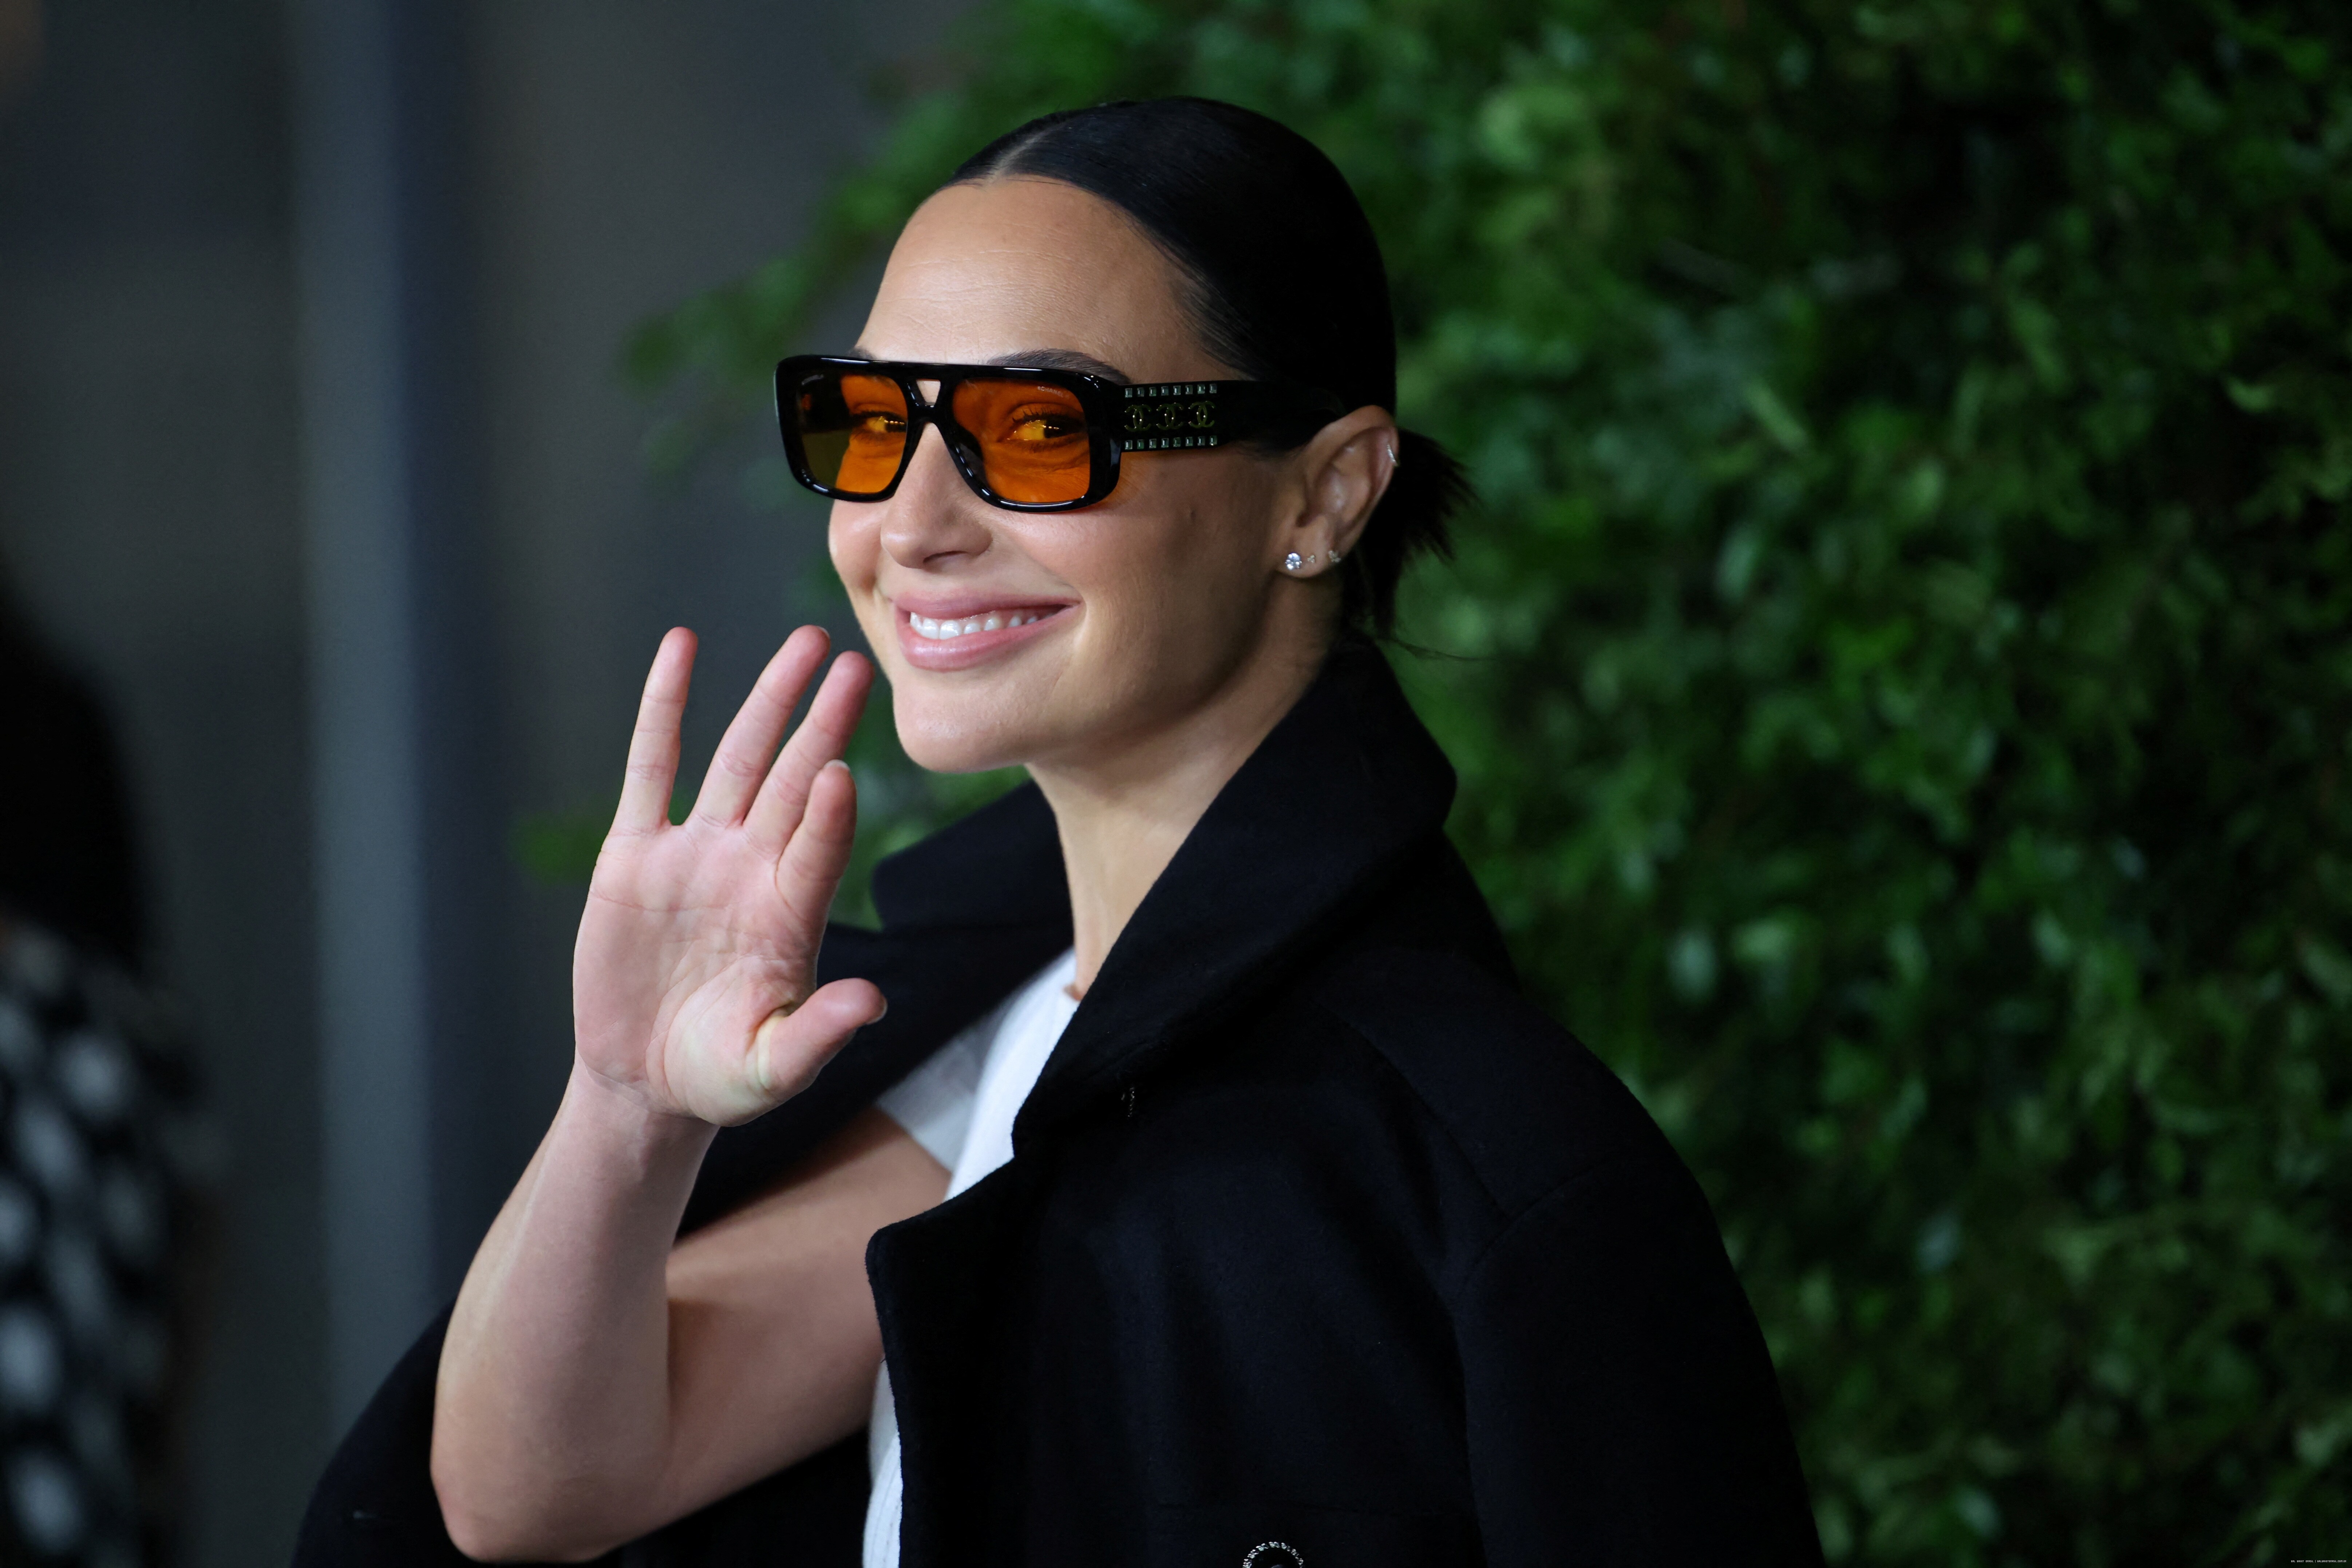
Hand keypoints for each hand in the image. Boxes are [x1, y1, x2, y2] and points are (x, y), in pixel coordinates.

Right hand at [572, 626, 884, 1125]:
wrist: (648, 1082)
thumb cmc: (721, 1077)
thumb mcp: (773, 1069)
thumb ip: (818, 1034)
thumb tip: (872, 1003)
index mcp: (791, 915)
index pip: (819, 849)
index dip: (830, 812)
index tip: (842, 769)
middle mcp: (753, 868)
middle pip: (794, 782)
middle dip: (824, 724)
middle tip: (858, 663)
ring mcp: (697, 853)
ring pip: (738, 758)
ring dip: (769, 700)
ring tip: (805, 644)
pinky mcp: (637, 851)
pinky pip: (651, 766)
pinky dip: (666, 706)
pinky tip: (681, 648)